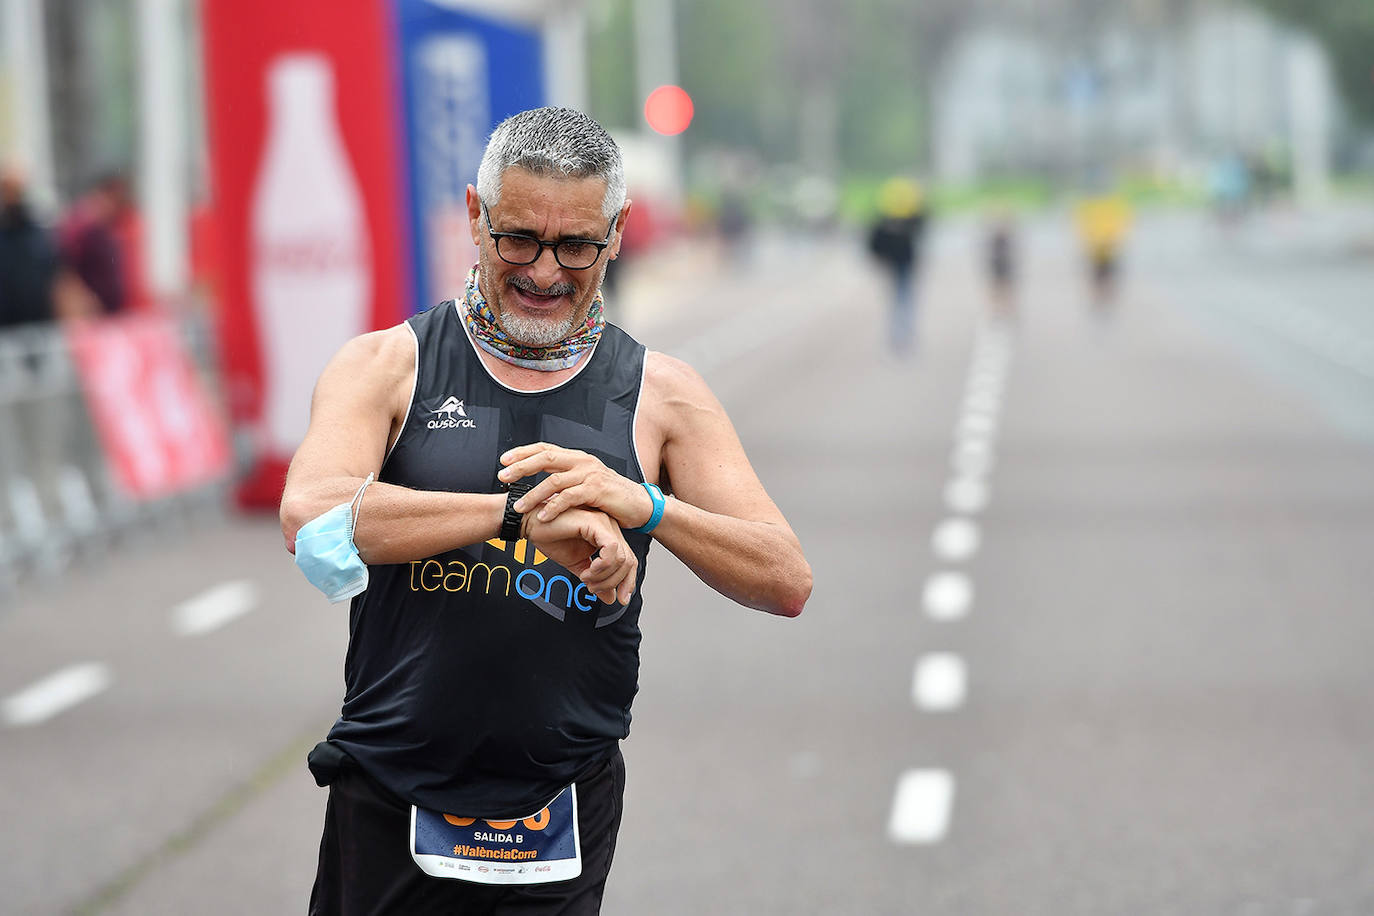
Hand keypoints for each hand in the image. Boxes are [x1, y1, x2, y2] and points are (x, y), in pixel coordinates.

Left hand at [499, 443, 652, 529]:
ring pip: (554, 480)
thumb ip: (566, 483)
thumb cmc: (609, 498)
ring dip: (533, 494)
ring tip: (518, 506)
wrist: (639, 505)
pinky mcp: (597, 490)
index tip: (503, 461)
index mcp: (577, 458)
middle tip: (502, 477)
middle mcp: (582, 461)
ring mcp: (590, 474)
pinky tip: (543, 516)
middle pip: (545, 457)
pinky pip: (570, 498)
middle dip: (521, 467)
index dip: (523, 453)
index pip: (545, 448)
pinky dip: (554, 507)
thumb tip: (542, 490)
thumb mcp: (585, 485)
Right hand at [523, 507, 637, 605]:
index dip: (627, 582)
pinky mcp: (595, 523)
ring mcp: (604, 523)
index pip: (629, 561)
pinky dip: (601, 566)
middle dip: (613, 582)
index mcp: (608, 535)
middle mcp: (609, 527)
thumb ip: (596, 579)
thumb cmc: (551, 538)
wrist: (530, 524)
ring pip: (621, 558)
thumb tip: (610, 597)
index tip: (620, 599)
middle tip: (593, 589)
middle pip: (628, 561)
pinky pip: (611, 549)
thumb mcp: (577, 565)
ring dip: (604, 576)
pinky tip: (587, 570)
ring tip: (586, 578)